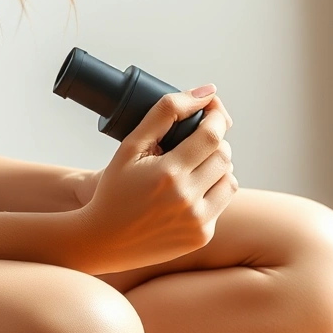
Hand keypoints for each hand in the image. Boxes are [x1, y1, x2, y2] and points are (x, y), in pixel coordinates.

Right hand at [71, 84, 236, 272]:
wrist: (103, 240)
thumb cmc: (115, 190)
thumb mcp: (130, 146)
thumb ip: (165, 113)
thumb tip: (206, 92)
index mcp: (168, 173)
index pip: (212, 135)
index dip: (217, 117)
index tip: (211, 109)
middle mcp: (187, 198)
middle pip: (224, 155)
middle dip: (214, 141)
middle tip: (195, 139)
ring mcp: (197, 220)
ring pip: (230, 178)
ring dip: (218, 165)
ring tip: (193, 164)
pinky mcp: (202, 235)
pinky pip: (223, 201)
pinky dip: (214, 189)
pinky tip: (192, 188)